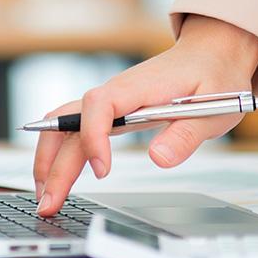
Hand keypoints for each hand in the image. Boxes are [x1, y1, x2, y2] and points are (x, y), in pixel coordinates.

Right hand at [32, 15, 257, 215]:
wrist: (211, 53)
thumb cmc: (212, 76)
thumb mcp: (213, 109)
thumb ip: (185, 135)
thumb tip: (158, 159)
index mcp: (138, 87)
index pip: (99, 106)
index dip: (94, 137)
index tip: (102, 170)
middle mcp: (115, 92)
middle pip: (70, 122)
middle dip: (54, 165)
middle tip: (49, 203)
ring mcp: (109, 102)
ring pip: (63, 124)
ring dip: (48, 158)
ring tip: (44, 195)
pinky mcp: (110, 111)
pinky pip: (74, 127)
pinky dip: (59, 151)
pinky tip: (57, 175)